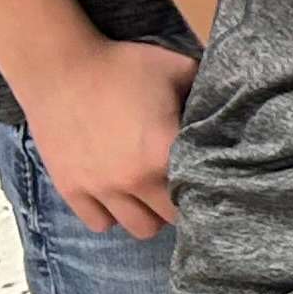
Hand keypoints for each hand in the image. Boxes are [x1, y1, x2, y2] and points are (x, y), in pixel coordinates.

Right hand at [10, 36, 192, 238]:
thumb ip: (207, 91)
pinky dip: (111, 214)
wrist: (59, 68)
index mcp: (165, 152)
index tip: (205, 180)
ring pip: (140, 228)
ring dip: (148, 213)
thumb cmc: (122, 65)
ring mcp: (101, 188)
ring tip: (148, 192)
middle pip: (171, 218)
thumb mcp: (177, 68)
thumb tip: (233, 102)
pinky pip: (100, 223)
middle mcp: (135, 179)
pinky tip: (117, 193)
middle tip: (177, 184)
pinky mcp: (71, 189)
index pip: (199, 193)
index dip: (206, 189)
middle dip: (178, 203)